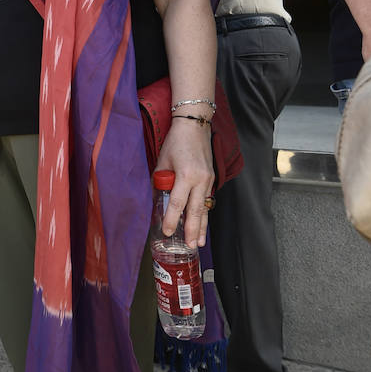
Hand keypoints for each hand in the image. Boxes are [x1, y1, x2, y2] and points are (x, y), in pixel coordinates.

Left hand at [153, 118, 214, 247]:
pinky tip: (201, 225)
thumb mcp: (163, 160)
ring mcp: (209, 180)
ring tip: (199, 242)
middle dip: (192, 230)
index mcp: (186, 174)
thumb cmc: (176, 141)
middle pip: (196, 210)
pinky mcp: (212, 179)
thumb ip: (161, 180)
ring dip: (201, 227)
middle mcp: (200, 179)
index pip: (177, 202)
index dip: (171, 219)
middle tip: (189, 246)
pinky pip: (207, 200)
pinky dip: (204, 214)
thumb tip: (158, 197)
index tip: (166, 232)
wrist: (195, 126)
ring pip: (205, 208)